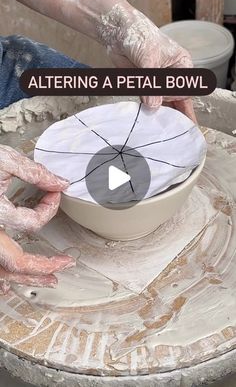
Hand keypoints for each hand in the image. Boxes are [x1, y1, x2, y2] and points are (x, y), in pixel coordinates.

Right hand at [0, 145, 74, 292]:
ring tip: (47, 280)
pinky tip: (7, 285)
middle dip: (44, 267)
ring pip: (1, 273)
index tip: (55, 194)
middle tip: (64, 264)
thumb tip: (59, 182)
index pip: (33, 222)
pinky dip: (1, 280)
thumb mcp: (4, 160)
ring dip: (25, 279)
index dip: (50, 209)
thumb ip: (33, 172)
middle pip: (17, 264)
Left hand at [98, 6, 195, 121]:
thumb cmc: (139, 36)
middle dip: (172, 111)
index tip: (167, 100)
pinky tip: (149, 119)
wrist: (118, 32)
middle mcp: (172, 75)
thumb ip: (151, 83)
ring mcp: (158, 82)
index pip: (185, 90)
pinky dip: (148, 110)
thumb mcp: (148, 60)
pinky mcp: (144, 86)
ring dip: (161, 114)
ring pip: (164, 103)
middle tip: (169, 125)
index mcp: (182, 65)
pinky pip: (149, 102)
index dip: (176, 97)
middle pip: (177, 100)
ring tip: (161, 128)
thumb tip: (153, 105)